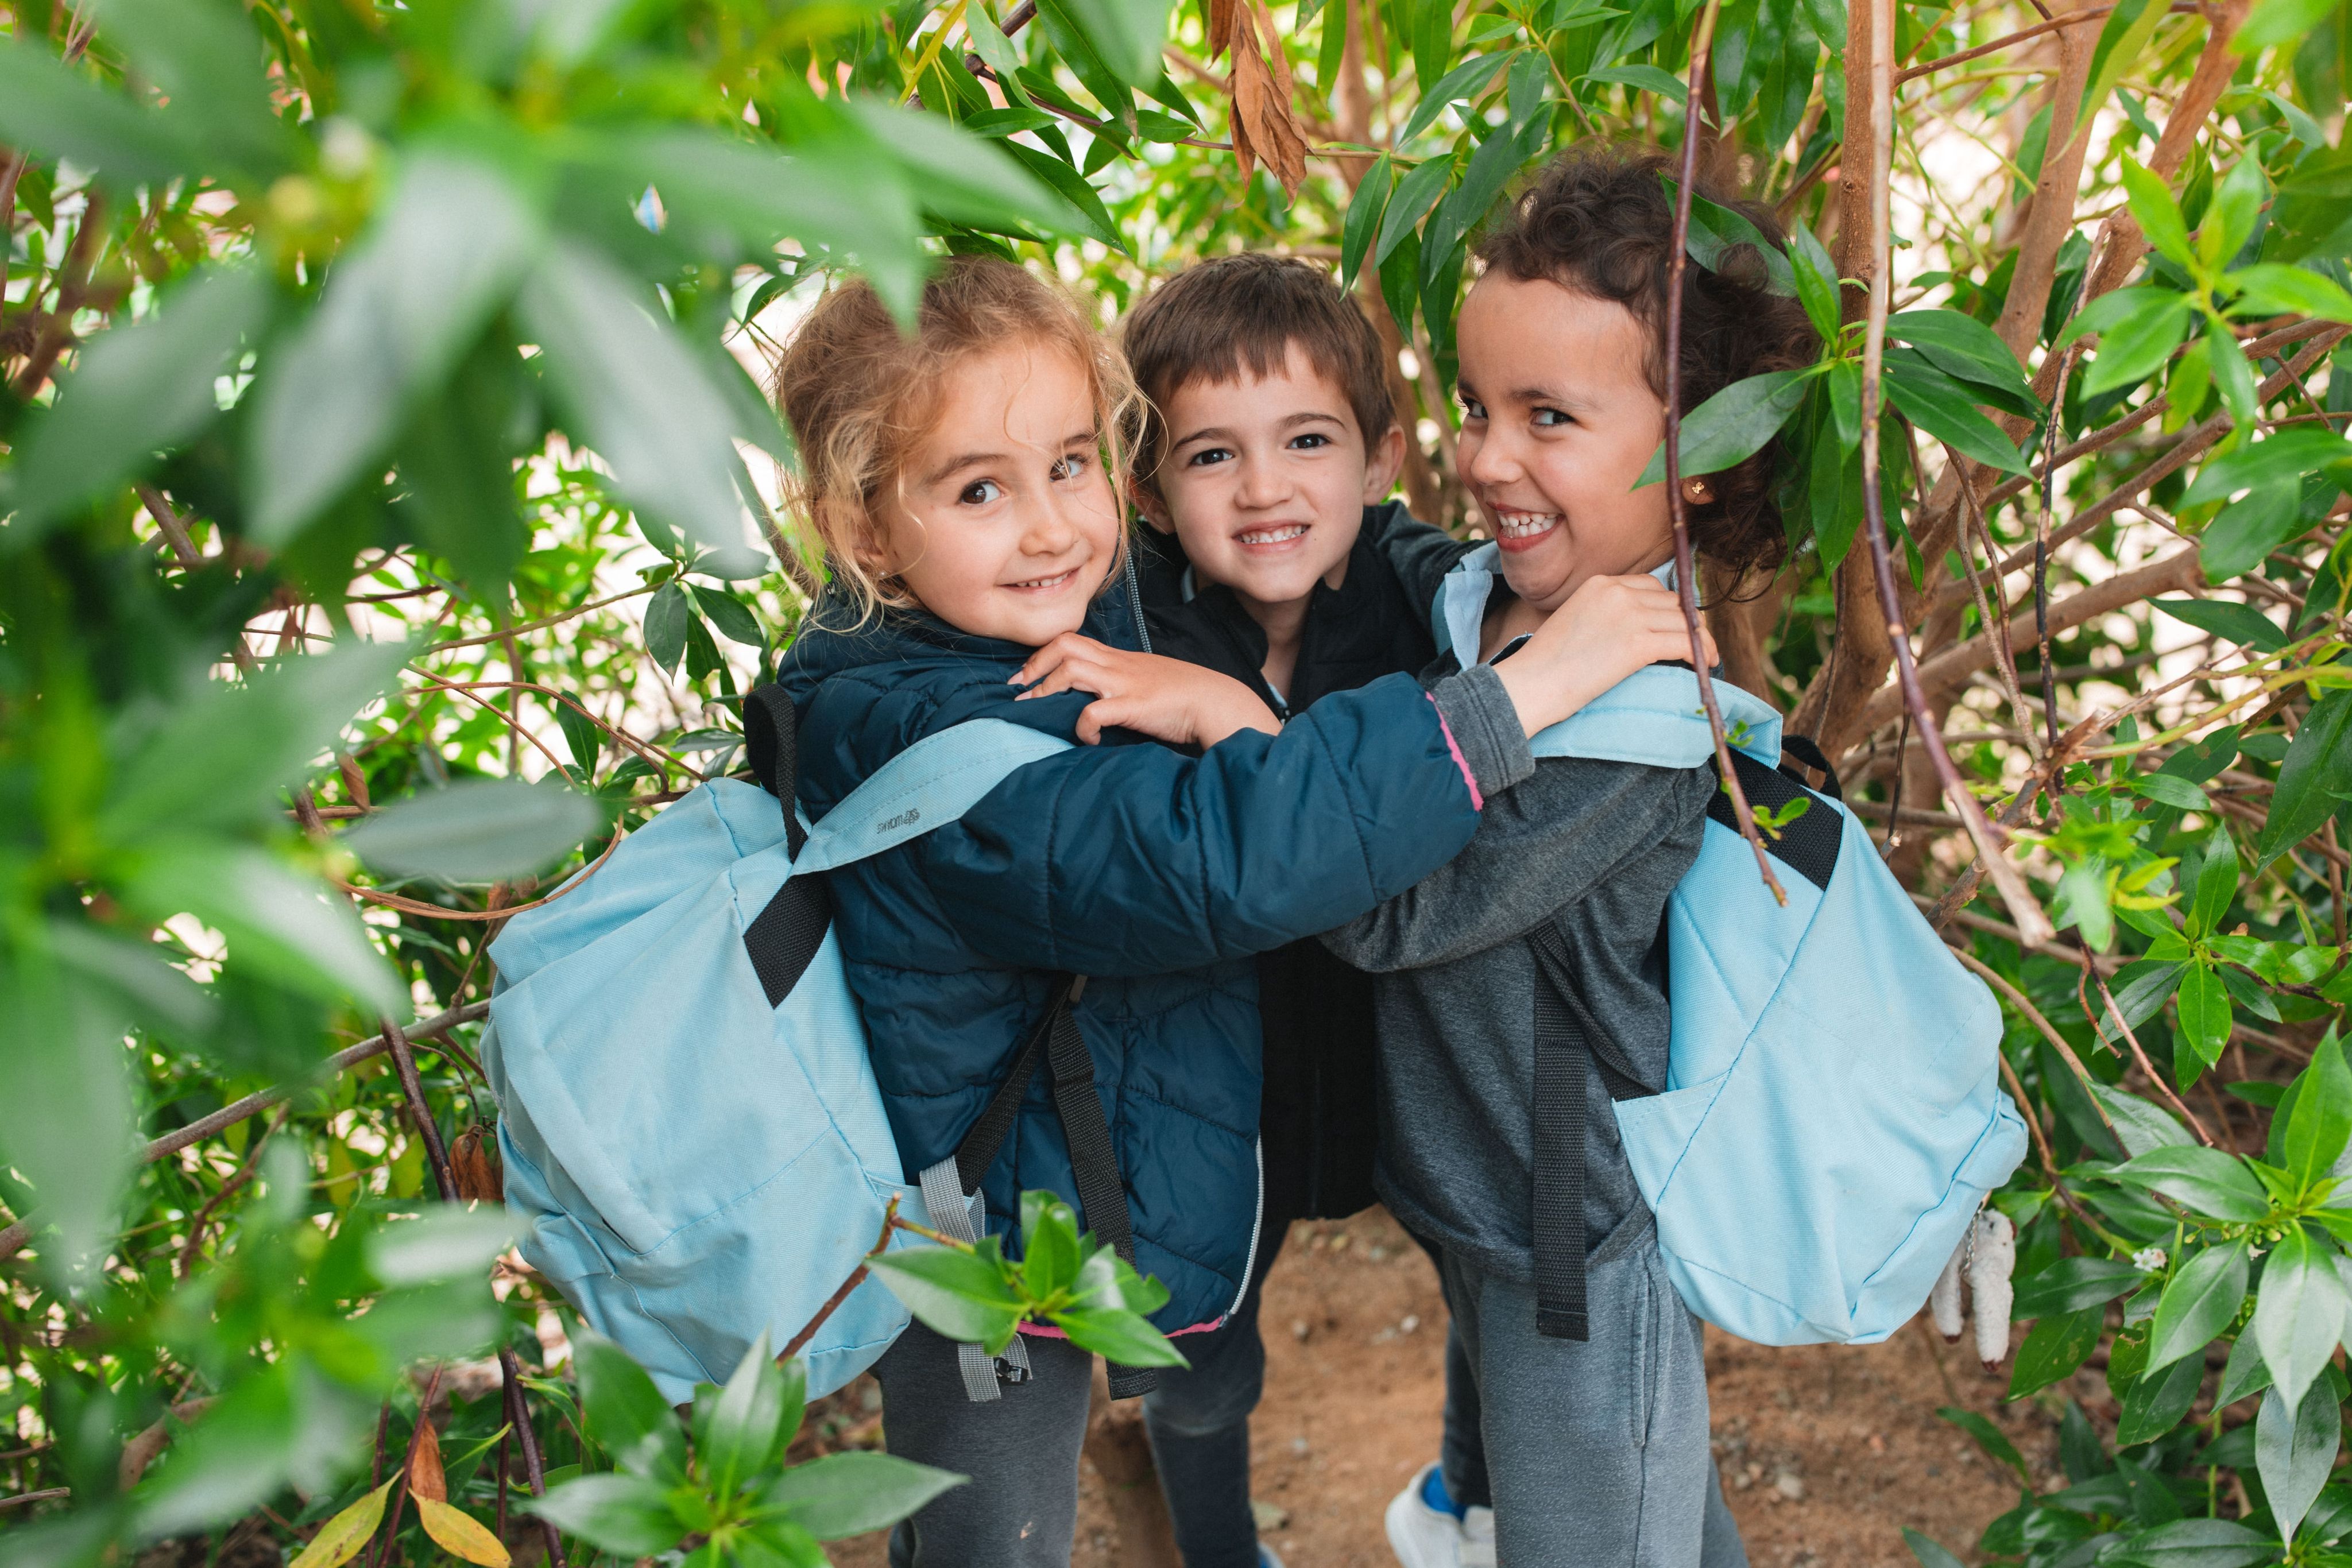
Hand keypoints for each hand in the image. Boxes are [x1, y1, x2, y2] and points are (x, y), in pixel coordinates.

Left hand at [1013, 634, 1282, 746]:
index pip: (1073, 640)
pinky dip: (1082, 726)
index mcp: (1120, 659)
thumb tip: (1095, 701)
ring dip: (1046, 689)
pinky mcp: (1135, 706)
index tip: (1024, 676)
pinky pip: (1095, 712)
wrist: (1219, 703)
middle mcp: (1119, 665)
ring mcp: (1126, 684)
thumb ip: (1121, 685)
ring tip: (1034, 708)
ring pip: (1072, 669)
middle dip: (1034, 665)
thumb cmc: (1185, 698)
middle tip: (1018, 689)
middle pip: (1064, 646)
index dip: (1042, 654)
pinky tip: (1087, 738)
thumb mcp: (1148, 682)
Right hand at [1491, 574, 1718, 736]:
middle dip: (1687, 622)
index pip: (1651, 586)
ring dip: (1701, 640)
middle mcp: (1617, 591)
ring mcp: (1630, 614)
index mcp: (1600, 583)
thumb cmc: (1545, 665)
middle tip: (1697, 644)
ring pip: (1684, 621)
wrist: (1530, 684)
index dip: (1669, 607)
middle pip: (1672, 601)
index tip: (1675, 626)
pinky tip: (1705, 666)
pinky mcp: (1639, 642)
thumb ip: (1605, 615)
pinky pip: (1685, 642)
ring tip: (1708, 658)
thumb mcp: (1575, 621)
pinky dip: (1701, 653)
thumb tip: (1637, 629)